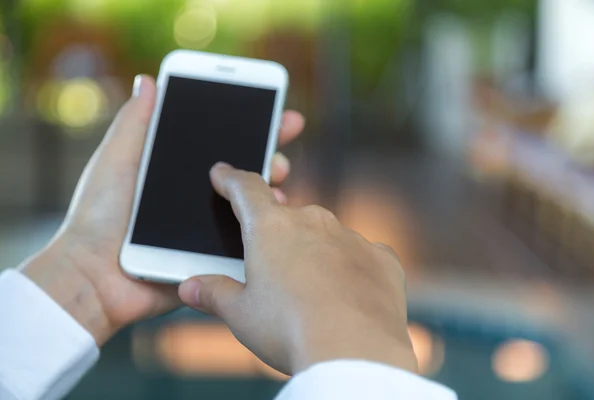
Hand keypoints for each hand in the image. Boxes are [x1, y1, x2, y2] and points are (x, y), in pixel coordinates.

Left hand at [20, 75, 304, 345]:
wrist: (94, 275)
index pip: (221, 142)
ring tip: (278, 173)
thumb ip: (135, 123)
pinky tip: (272, 215)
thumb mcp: (115, 159)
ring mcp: (209, 230)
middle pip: (244, 170)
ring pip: (252, 205)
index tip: (273, 106)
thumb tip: (148, 81)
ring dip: (271, 186)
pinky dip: (264, 228)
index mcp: (178, 173)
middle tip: (287, 129)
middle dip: (269, 147)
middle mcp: (199, 199)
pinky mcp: (214, 258)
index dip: (247, 124)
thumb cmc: (98, 215)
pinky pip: (246, 241)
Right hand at [178, 164, 417, 375]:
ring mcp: (350, 237)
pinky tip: (346, 298)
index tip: (223, 175)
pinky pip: (360, 257)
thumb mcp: (240, 314)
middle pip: (287, 219)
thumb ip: (214, 294)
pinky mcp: (381, 258)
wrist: (354, 353)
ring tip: (309, 295)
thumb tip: (191, 287)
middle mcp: (312, 221)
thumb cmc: (290, 330)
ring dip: (315, 256)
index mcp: (270, 227)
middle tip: (272, 271)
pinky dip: (350, 271)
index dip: (231, 180)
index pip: (246, 189)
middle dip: (278, 239)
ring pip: (325, 238)